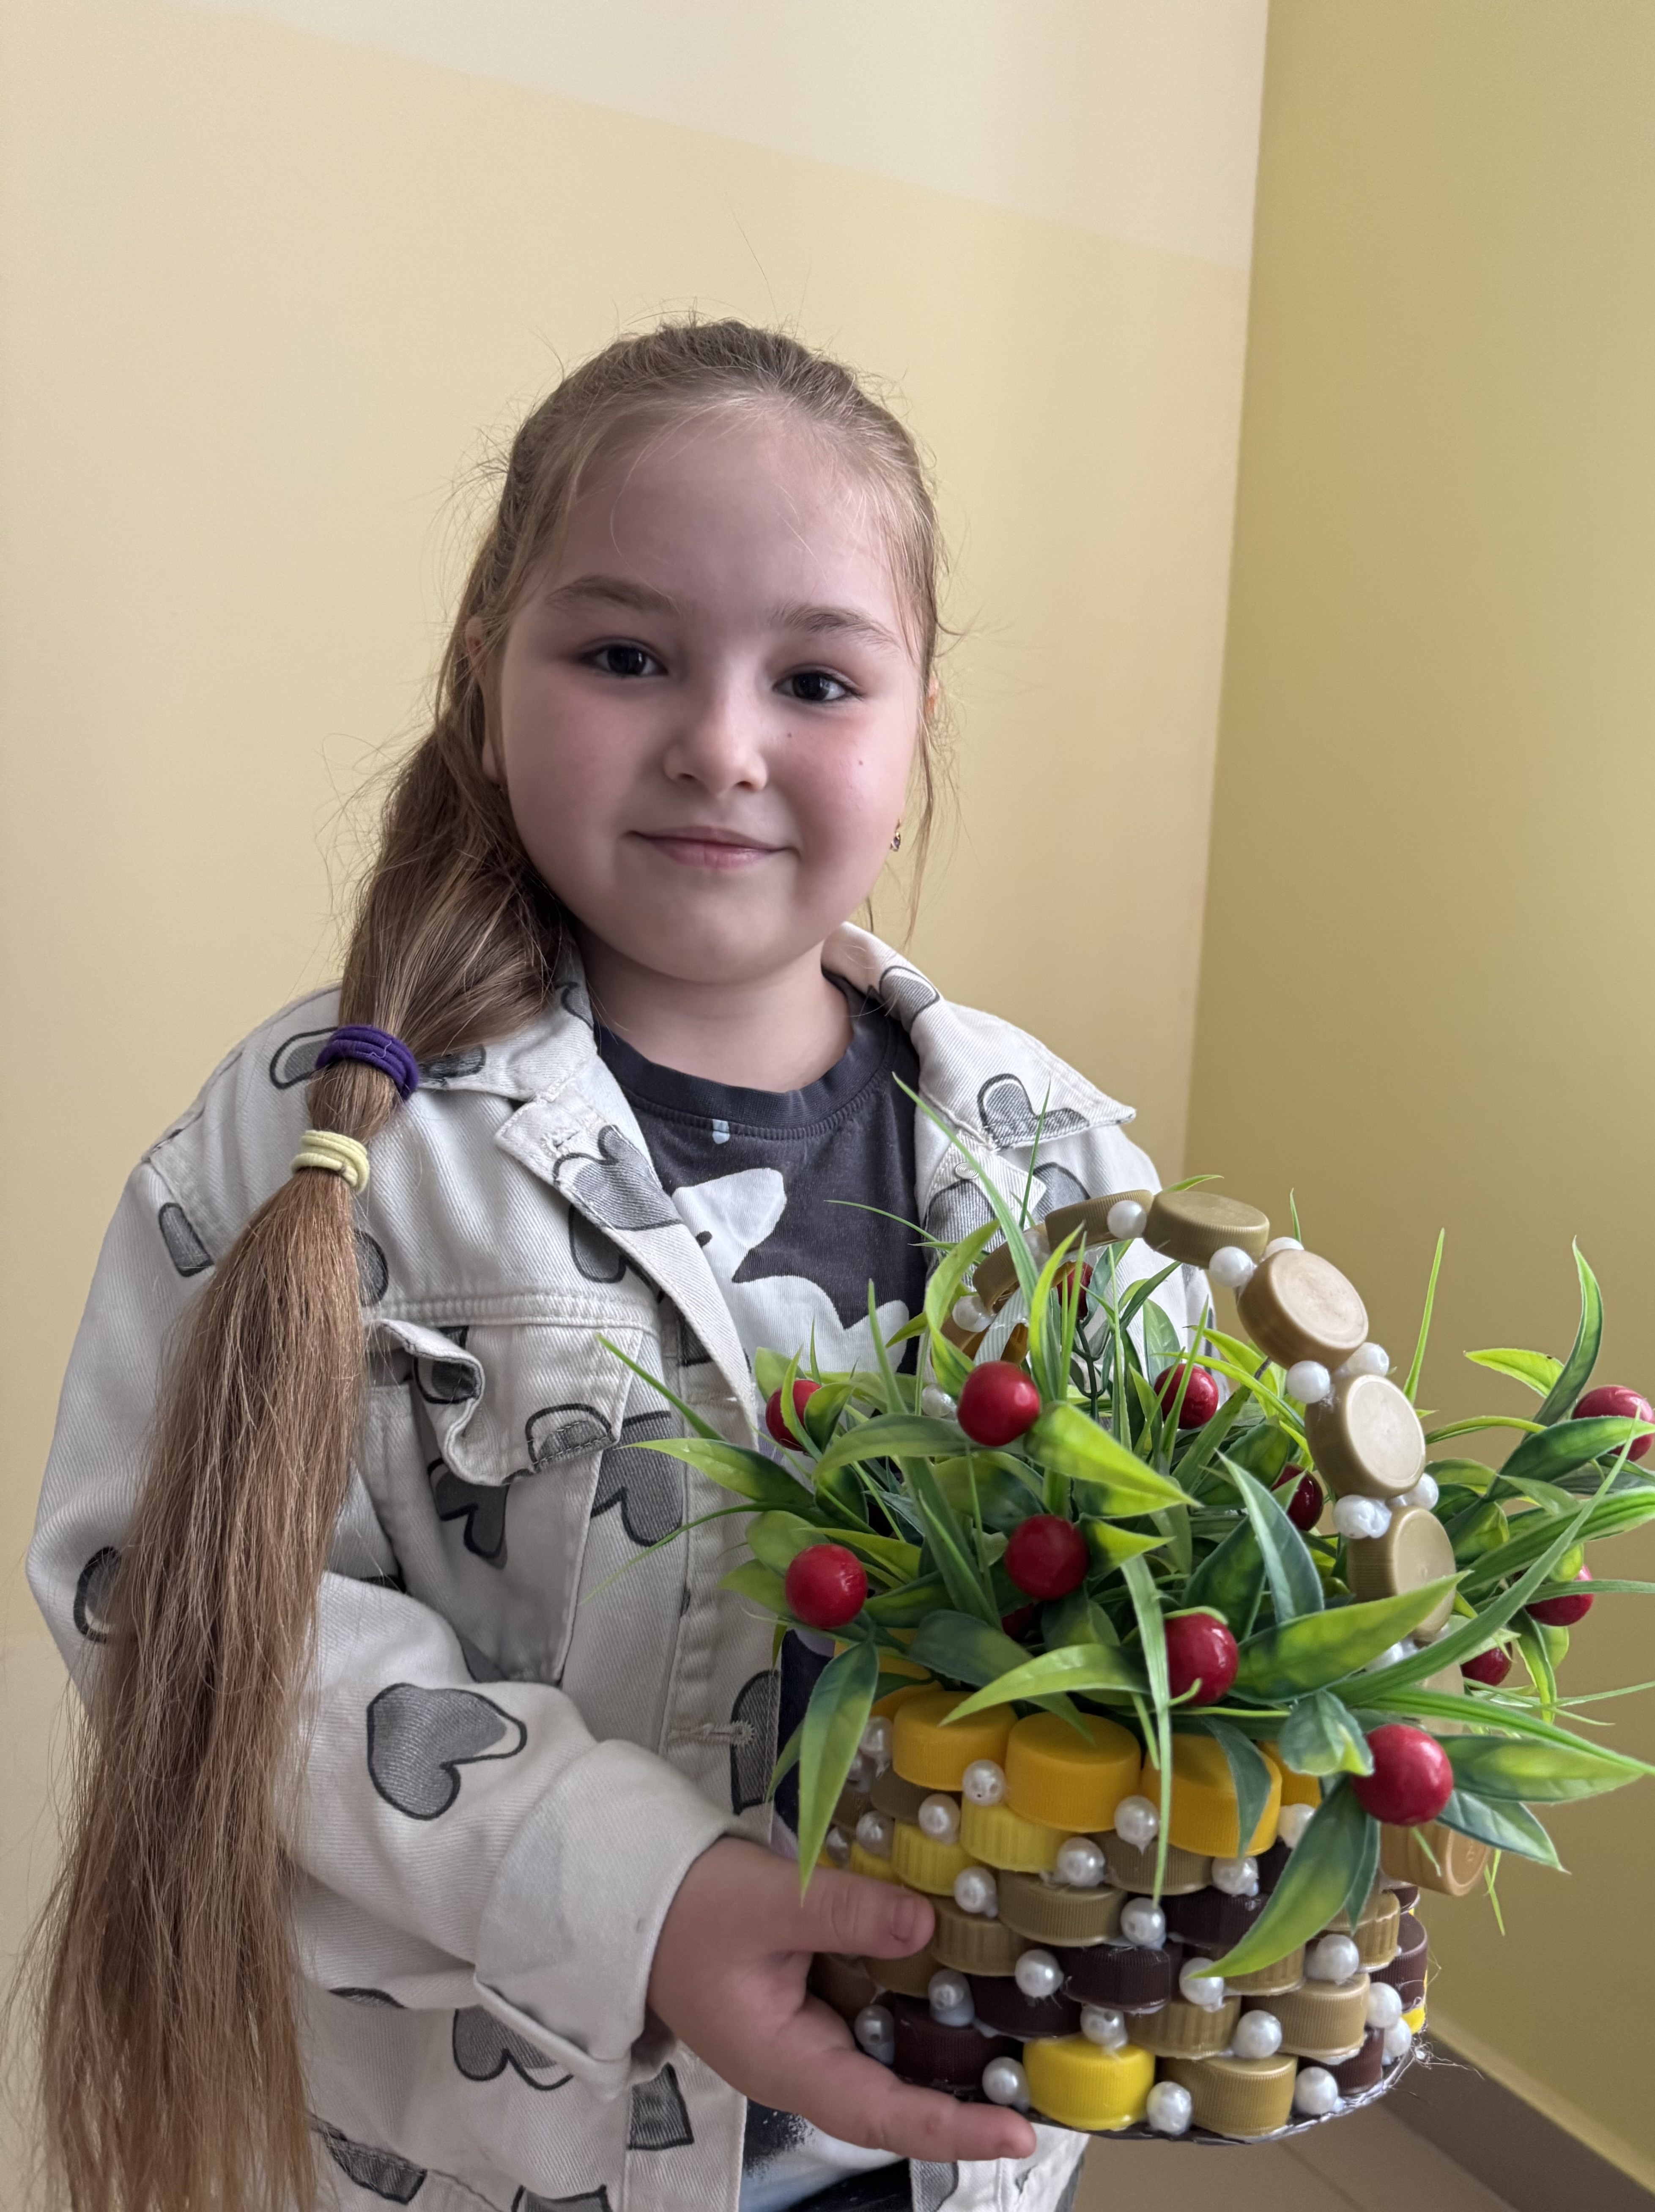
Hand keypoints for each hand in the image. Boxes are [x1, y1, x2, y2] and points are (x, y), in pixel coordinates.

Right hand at [648, 1839, 1036, 2162]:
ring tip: (1015, 2045)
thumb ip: (846, 1913)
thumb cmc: (691, 1908)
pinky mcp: (811, 2003)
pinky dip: (914, 2004)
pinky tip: (954, 1978)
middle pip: (892, 2101)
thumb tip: (925, 1923)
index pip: (880, 2115)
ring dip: (944, 2052)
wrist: (635, 1895)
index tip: (1015, 2133)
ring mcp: (807, 2036)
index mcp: (786, 2064)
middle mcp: (802, 2065)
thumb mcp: (769, 1903)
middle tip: (1035, 2094)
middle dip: (963, 2103)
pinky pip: (872, 2016)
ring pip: (887, 2058)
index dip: (950, 2130)